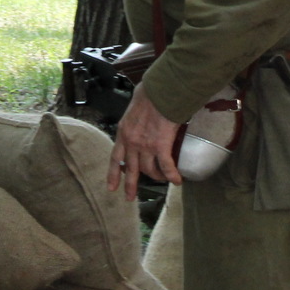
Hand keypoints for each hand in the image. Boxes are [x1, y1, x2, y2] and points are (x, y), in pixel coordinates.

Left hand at [107, 85, 181, 200]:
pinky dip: (172, 175)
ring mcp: (145, 145)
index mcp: (123, 132)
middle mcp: (131, 142)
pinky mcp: (161, 146)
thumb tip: (141, 117)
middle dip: (130, 185)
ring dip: (157, 177)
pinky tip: (177, 180)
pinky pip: (167, 167)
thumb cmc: (149, 94)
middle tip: (129, 198)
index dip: (113, 173)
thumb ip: (134, 119)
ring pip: (149, 170)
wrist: (160, 92)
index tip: (111, 187)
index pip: (115, 157)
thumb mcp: (133, 108)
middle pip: (130, 169)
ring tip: (164, 179)